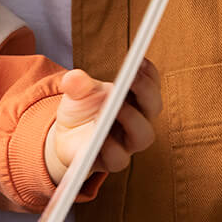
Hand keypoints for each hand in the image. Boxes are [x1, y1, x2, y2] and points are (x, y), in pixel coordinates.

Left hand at [44, 61, 161, 182]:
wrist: (67, 137)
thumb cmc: (81, 108)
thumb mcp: (76, 91)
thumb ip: (76, 83)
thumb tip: (74, 79)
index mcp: (133, 97)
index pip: (150, 84)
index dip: (150, 72)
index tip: (141, 60)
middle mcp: (137, 119)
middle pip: (154, 107)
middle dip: (146, 91)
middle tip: (131, 78)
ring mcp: (127, 142)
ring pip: (143, 136)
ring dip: (132, 120)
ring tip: (117, 109)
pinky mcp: (112, 161)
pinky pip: (119, 159)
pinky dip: (111, 148)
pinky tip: (101, 138)